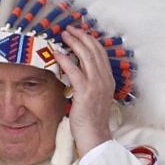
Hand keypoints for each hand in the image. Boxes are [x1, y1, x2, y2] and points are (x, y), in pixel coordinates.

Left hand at [53, 25, 113, 153]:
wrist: (95, 135)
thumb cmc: (92, 118)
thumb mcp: (94, 96)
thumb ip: (90, 81)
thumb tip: (78, 69)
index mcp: (108, 79)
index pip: (100, 53)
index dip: (90, 40)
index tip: (79, 32)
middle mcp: (104, 79)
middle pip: (94, 50)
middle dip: (81, 36)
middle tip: (69, 29)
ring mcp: (96, 85)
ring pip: (86, 56)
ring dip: (73, 42)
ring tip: (63, 35)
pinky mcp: (85, 92)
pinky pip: (74, 70)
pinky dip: (65, 59)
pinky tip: (57, 53)